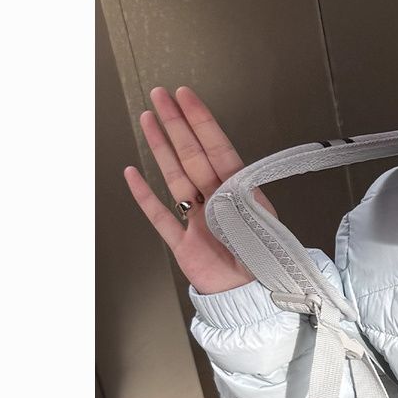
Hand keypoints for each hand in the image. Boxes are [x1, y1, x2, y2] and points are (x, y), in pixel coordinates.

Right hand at [122, 85, 275, 294]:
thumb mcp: (258, 224)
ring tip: (148, 118)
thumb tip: (221, 178)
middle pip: (192, 155)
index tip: (185, 96)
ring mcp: (197, 221)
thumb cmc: (265, 264)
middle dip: (176, 124)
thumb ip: (238, 200)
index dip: (200, 122)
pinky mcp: (183, 245)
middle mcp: (216, 202)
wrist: (255, 302)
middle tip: (160, 95)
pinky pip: (160, 217)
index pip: (217, 149)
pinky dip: (144, 196)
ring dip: (161, 148)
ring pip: (174, 177)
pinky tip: (132, 174)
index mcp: (239, 194)